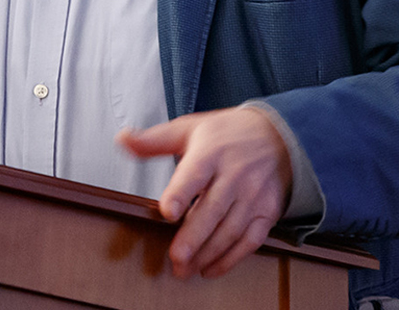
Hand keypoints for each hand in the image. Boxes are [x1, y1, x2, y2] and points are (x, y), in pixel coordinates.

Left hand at [118, 106, 290, 278]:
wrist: (276, 136)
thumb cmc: (225, 135)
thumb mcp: (188, 129)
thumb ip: (154, 140)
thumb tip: (122, 139)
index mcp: (211, 152)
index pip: (194, 174)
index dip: (181, 194)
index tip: (168, 212)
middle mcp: (235, 175)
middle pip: (213, 209)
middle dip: (194, 236)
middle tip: (176, 258)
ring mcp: (253, 195)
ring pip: (231, 229)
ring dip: (208, 253)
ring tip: (186, 269)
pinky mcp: (267, 212)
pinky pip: (251, 240)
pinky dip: (232, 258)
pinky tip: (211, 269)